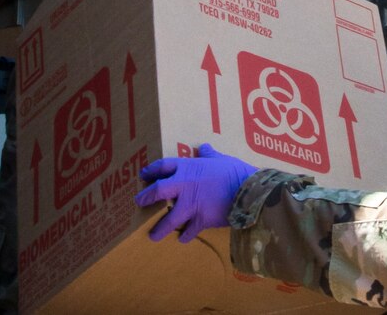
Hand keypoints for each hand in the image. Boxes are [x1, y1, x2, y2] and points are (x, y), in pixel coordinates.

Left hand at [135, 143, 257, 242]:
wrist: (248, 192)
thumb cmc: (235, 172)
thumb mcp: (221, 159)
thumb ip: (210, 154)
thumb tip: (204, 147)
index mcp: (189, 167)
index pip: (163, 166)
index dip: (152, 170)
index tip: (144, 174)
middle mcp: (184, 186)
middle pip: (157, 191)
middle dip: (146, 197)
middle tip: (138, 202)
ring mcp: (191, 205)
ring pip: (169, 219)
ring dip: (160, 228)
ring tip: (153, 235)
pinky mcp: (200, 220)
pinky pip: (189, 231)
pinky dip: (185, 235)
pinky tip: (183, 239)